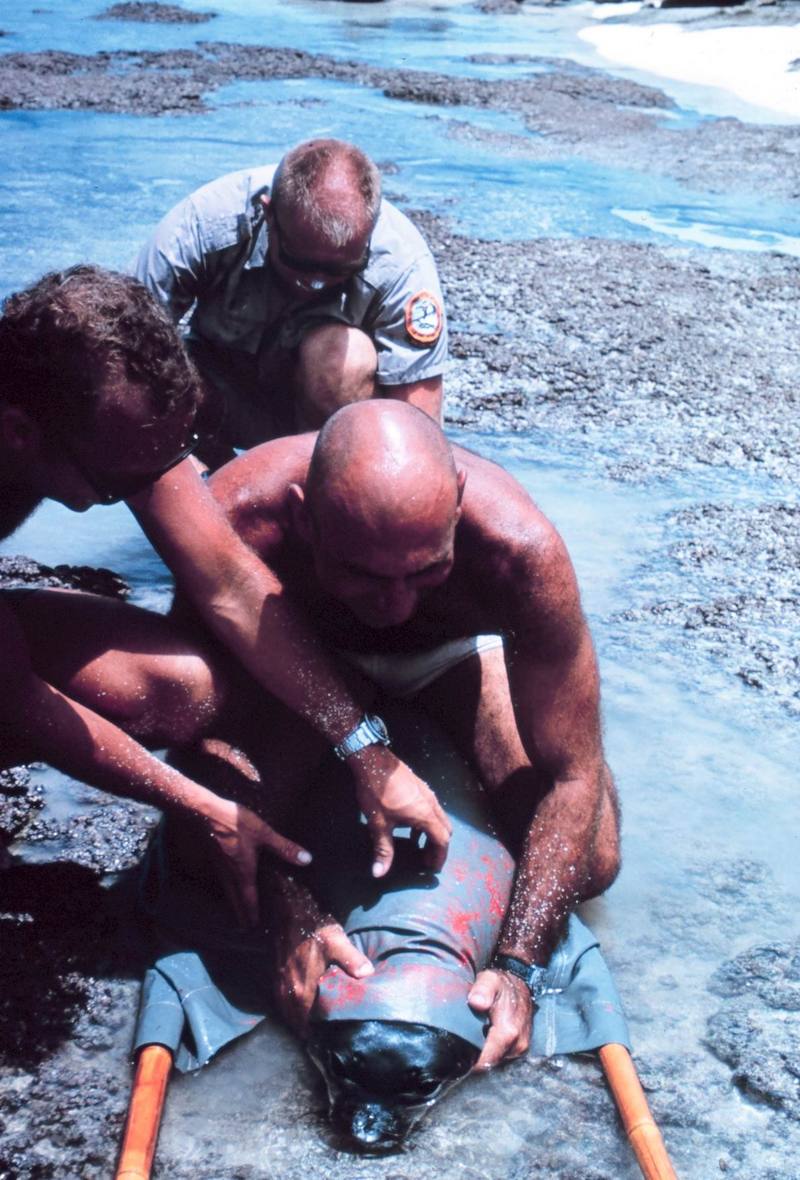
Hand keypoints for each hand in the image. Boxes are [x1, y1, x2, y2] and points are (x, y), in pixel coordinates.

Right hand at [199, 795, 311, 928]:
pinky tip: (228, 885)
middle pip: (235, 900)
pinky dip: (227, 889)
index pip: (249, 899)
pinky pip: (222, 881)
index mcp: (243, 872)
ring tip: (237, 912)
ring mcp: (220, 867)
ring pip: (227, 891)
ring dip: (233, 903)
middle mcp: (230, 874)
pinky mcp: (215, 859)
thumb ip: (284, 847)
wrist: (207, 813)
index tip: (253, 927)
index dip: (252, 913)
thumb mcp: (264, 834)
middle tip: (244, 928)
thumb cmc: (236, 824)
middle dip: (241, 914)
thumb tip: (306, 859)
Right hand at [275, 922, 373, 1035]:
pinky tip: (302, 1010)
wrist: (290, 913)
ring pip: (288, 1014)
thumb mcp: (337, 942)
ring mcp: (281, 986)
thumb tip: (368, 975)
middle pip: (297, 1023)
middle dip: (308, 1033)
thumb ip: (352, 960)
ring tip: (313, 1030)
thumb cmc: (315, 929)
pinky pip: (283, 1004)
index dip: (317, 1036)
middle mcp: (289, 993)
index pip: (308, 1024)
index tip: (329, 1043)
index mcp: (303, 990)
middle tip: (324, 1040)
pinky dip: (291, 1011)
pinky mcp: (277, 978)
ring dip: (298, 1023)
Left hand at [347, 744, 451, 877]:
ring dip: (432, 834)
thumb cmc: (376, 792)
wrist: (373, 759)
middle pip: (445, 830)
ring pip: (438, 818)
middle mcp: (431, 804)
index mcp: (425, 815)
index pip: (442, 840)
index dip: (439, 857)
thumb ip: (383, 849)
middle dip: (437, 847)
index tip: (431, 869)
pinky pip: (431, 809)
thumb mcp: (378, 823)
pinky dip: (426, 822)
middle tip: (425, 860)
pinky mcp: (420, 787)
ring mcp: (427, 793)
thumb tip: (379, 873)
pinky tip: (409, 826)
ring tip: (417, 845)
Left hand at [468, 968, 532, 1070]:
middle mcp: (518, 1044)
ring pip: (496, 1061)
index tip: (457, 1052)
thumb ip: (483, 989)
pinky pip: (502, 1055)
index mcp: (508, 1032)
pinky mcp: (521, 1048)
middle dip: (475, 1056)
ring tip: (476, 1035)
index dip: (469, 1060)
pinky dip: (493, 1049)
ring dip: (485, 1052)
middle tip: (464, 1040)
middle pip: (489, 1063)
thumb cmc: (503, 984)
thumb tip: (476, 1001)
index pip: (485, 1061)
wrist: (521, 985)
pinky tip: (487, 1036)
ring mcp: (520, 1047)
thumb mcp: (490, 980)